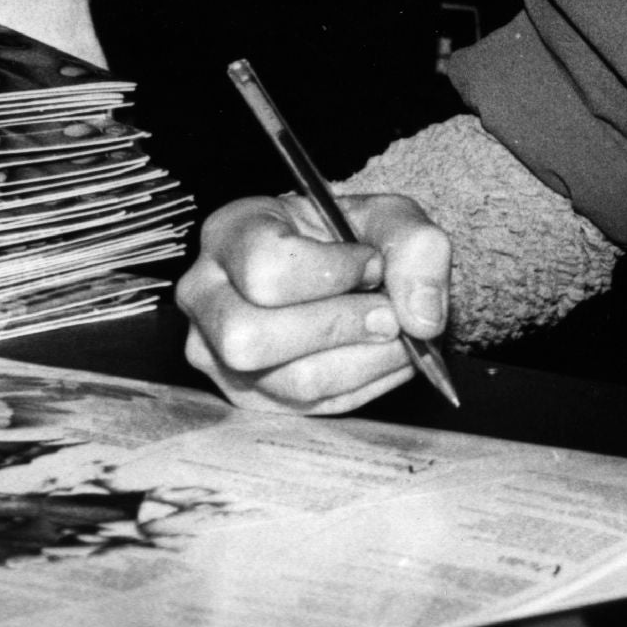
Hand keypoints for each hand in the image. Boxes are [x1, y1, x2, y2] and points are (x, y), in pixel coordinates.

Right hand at [176, 192, 450, 414]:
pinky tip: (382, 356)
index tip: (372, 263)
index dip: (333, 272)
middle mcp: (205, 295)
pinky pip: (310, 407)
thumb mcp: (392, 218)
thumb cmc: (353, 238)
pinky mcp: (248, 396)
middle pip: (251, 337)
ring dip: (362, 362)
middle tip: (388, 314)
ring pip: (288, 381)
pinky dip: (363, 385)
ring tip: (396, 334)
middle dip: (339, 328)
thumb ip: (418, 248)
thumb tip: (421, 320)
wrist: (344, 268)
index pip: (266, 268)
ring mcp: (217, 354)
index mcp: (230, 231)